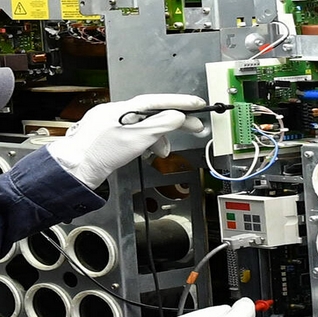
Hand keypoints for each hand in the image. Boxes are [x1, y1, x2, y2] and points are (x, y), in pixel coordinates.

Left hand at [47, 94, 205, 188]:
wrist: (76, 168)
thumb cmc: (100, 154)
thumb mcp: (137, 139)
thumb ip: (160, 125)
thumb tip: (177, 116)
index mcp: (124, 109)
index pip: (158, 101)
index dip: (180, 103)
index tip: (197, 104)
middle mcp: (118, 112)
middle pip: (153, 113)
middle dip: (174, 122)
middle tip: (195, 126)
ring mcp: (113, 123)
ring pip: (145, 125)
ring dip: (159, 137)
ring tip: (163, 151)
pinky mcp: (111, 134)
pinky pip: (136, 132)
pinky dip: (147, 141)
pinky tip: (148, 150)